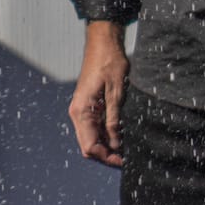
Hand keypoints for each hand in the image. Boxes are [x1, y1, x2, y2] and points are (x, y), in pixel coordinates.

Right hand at [68, 21, 128, 166]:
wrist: (103, 42)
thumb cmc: (109, 63)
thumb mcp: (116, 93)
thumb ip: (113, 120)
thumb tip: (115, 144)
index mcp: (81, 111)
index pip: (90, 146)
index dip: (106, 157)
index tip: (123, 161)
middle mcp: (78, 113)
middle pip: (88, 146)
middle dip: (106, 155)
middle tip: (126, 159)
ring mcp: (82, 110)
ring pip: (91, 138)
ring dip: (106, 146)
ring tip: (126, 149)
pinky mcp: (89, 106)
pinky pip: (94, 127)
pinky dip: (105, 135)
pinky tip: (120, 136)